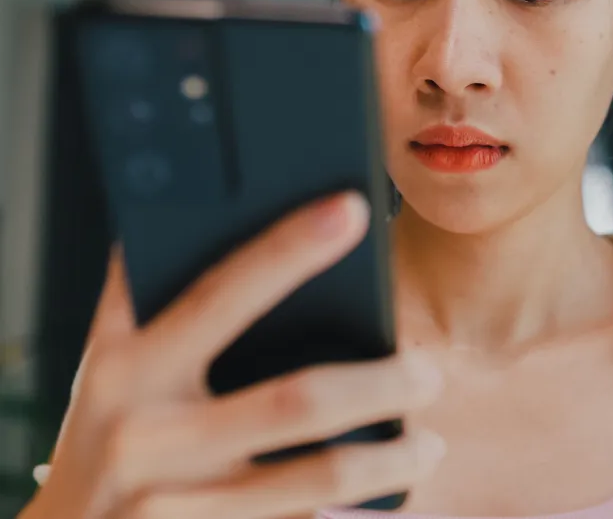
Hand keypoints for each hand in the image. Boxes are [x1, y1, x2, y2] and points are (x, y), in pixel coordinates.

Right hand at [19, 192, 444, 518]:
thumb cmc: (103, 435)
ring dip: (389, 459)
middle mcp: (147, 435)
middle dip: (383, 384)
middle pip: (298, 400)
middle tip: (429, 372)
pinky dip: (352, 507)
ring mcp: (176, 503)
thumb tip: (198, 204)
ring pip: (318, 476)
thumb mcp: (107, 365)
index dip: (287, 248)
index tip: (352, 209)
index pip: (219, 293)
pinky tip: (386, 489)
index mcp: (128, 368)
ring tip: (428, 443)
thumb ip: (146, 298)